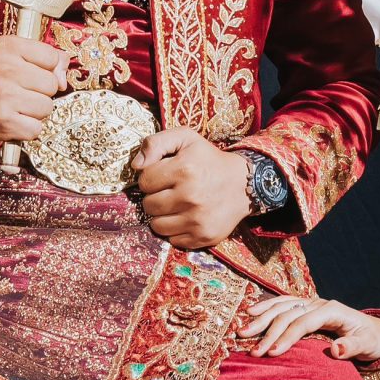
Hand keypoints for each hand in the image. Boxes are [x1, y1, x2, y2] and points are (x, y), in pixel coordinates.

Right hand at [0, 35, 70, 142]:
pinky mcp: (4, 121)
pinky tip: (12, 120)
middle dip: (41, 92)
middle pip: (52, 85)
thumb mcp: (13, 56)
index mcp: (7, 46)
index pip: (52, 57)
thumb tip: (64, 80)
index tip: (28, 72)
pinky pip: (36, 128)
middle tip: (19, 92)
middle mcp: (4, 68)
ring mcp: (4, 95)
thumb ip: (48, 58)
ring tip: (15, 106)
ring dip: (35, 111)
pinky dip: (27, 129)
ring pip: (47, 107)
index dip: (46, 69)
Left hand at [132, 127, 252, 246]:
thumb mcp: (186, 139)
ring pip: (157, 226)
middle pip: (148, 205)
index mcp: (184, 170)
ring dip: (162, 216)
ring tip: (176, 205)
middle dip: (155, 197)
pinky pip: (172, 240)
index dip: (151, 177)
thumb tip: (136, 165)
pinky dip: (175, 230)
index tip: (164, 176)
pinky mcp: (203, 236)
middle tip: (169, 191)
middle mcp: (190, 196)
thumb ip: (156, 143)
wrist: (244, 184)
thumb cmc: (210, 160)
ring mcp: (197, 220)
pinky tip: (186, 217)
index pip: (144, 181)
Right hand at [240, 295, 379, 361]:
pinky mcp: (305, 307)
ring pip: (282, 306)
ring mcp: (311, 303)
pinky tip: (250, 311)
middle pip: (288, 314)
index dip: (287, 337)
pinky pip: (282, 303)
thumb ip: (353, 347)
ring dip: (261, 318)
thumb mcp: (368, 345)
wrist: (373, 330)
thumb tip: (336, 349)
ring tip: (243, 331)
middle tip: (252, 351)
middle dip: (268, 332)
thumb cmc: (370, 339)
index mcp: (333, 311)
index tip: (272, 353)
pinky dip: (266, 307)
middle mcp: (319, 303)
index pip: (304, 322)